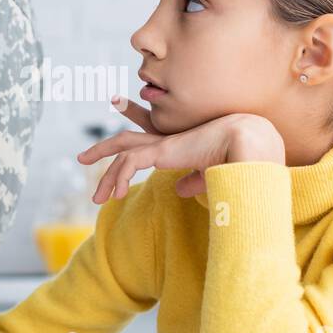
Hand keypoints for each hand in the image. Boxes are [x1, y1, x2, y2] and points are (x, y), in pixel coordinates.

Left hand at [80, 98, 284, 200]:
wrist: (249, 146)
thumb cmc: (237, 160)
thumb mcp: (210, 175)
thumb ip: (193, 180)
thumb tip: (180, 190)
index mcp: (178, 145)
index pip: (148, 137)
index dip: (132, 134)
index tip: (118, 136)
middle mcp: (167, 140)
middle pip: (126, 138)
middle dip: (104, 147)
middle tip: (84, 157)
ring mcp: (163, 143)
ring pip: (122, 151)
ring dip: (106, 173)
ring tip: (96, 198)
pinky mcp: (161, 151)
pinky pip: (129, 163)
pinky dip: (118, 177)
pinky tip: (115, 196)